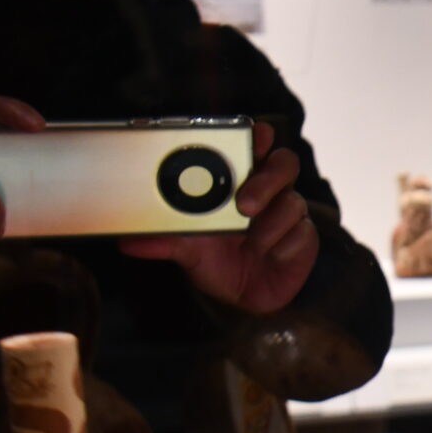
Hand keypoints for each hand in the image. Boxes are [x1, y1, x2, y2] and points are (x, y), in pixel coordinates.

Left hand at [121, 122, 317, 313]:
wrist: (241, 298)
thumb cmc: (216, 260)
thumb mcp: (186, 249)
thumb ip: (163, 240)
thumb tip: (127, 242)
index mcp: (241, 181)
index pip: (255, 146)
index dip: (258, 135)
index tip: (255, 133)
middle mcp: (269, 191)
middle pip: (285, 163)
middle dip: (267, 179)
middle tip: (244, 204)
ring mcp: (289, 214)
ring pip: (293, 203)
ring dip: (270, 226)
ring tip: (251, 245)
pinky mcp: (304, 239)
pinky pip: (301, 235)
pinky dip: (282, 248)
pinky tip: (269, 257)